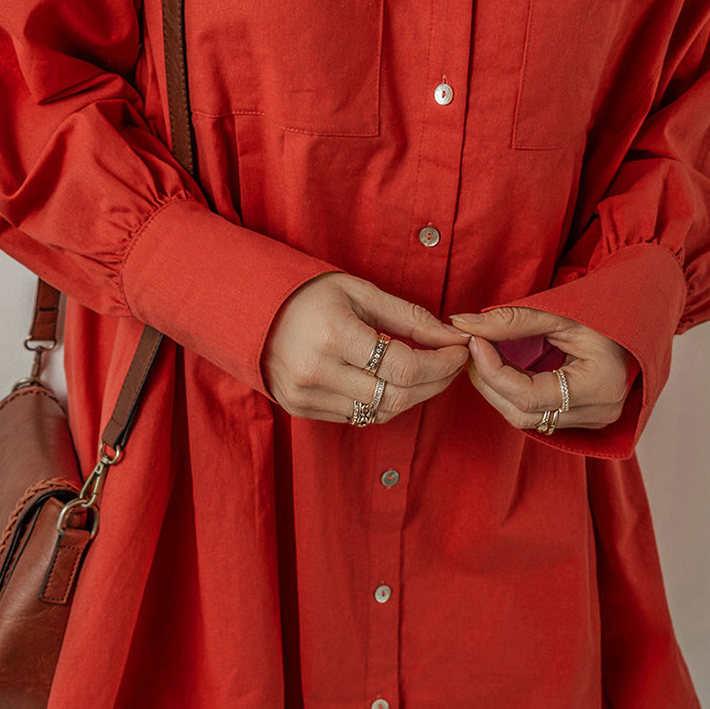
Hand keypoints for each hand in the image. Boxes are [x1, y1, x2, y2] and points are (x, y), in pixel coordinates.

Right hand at [262, 272, 470, 423]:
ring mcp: (305, 395)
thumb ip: (408, 316)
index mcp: (333, 335)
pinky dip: (382, 403)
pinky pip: (356, 416)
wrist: (250, 310)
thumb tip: (451, 335)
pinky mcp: (299, 408)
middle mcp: (316, 371)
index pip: (404, 365)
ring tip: (427, 374)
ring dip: (413, 396)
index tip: (458, 350)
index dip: (441, 362)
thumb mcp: (359, 292)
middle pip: (397, 395)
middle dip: (435, 382)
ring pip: (379, 412)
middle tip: (452, 365)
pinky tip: (392, 383)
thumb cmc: (308, 294)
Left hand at [448, 305, 638, 433]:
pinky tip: (503, 371)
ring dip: (498, 390)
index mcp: (600, 385)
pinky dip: (514, 394)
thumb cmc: (605, 310)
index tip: (473, 341)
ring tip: (484, 357)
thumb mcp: (560, 311)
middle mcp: (600, 411)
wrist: (638, 317)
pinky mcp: (585, 419)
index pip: (528, 395)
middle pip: (523, 413)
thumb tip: (462, 324)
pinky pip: (538, 415)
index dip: (492, 370)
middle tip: (473, 348)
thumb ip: (511, 320)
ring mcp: (595, 419)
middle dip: (489, 382)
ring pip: (527, 419)